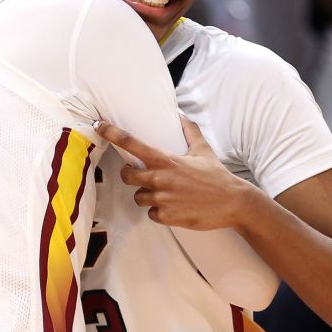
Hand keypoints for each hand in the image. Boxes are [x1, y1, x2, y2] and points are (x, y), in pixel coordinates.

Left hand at [96, 117, 261, 231]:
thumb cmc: (217, 175)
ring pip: (138, 197)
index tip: (98, 126)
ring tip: (165, 193)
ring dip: (146, 195)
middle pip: (126, 175)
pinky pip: (151, 214)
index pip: (131, 144)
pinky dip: (158, 211)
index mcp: (166, 160)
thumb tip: (180, 115)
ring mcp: (161, 199)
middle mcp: (159, 178)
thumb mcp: (203, 150)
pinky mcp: (166, 216)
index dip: (112, 133)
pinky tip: (173, 207)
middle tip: (141, 174)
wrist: (233, 203)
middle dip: (130, 175)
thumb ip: (189, 131)